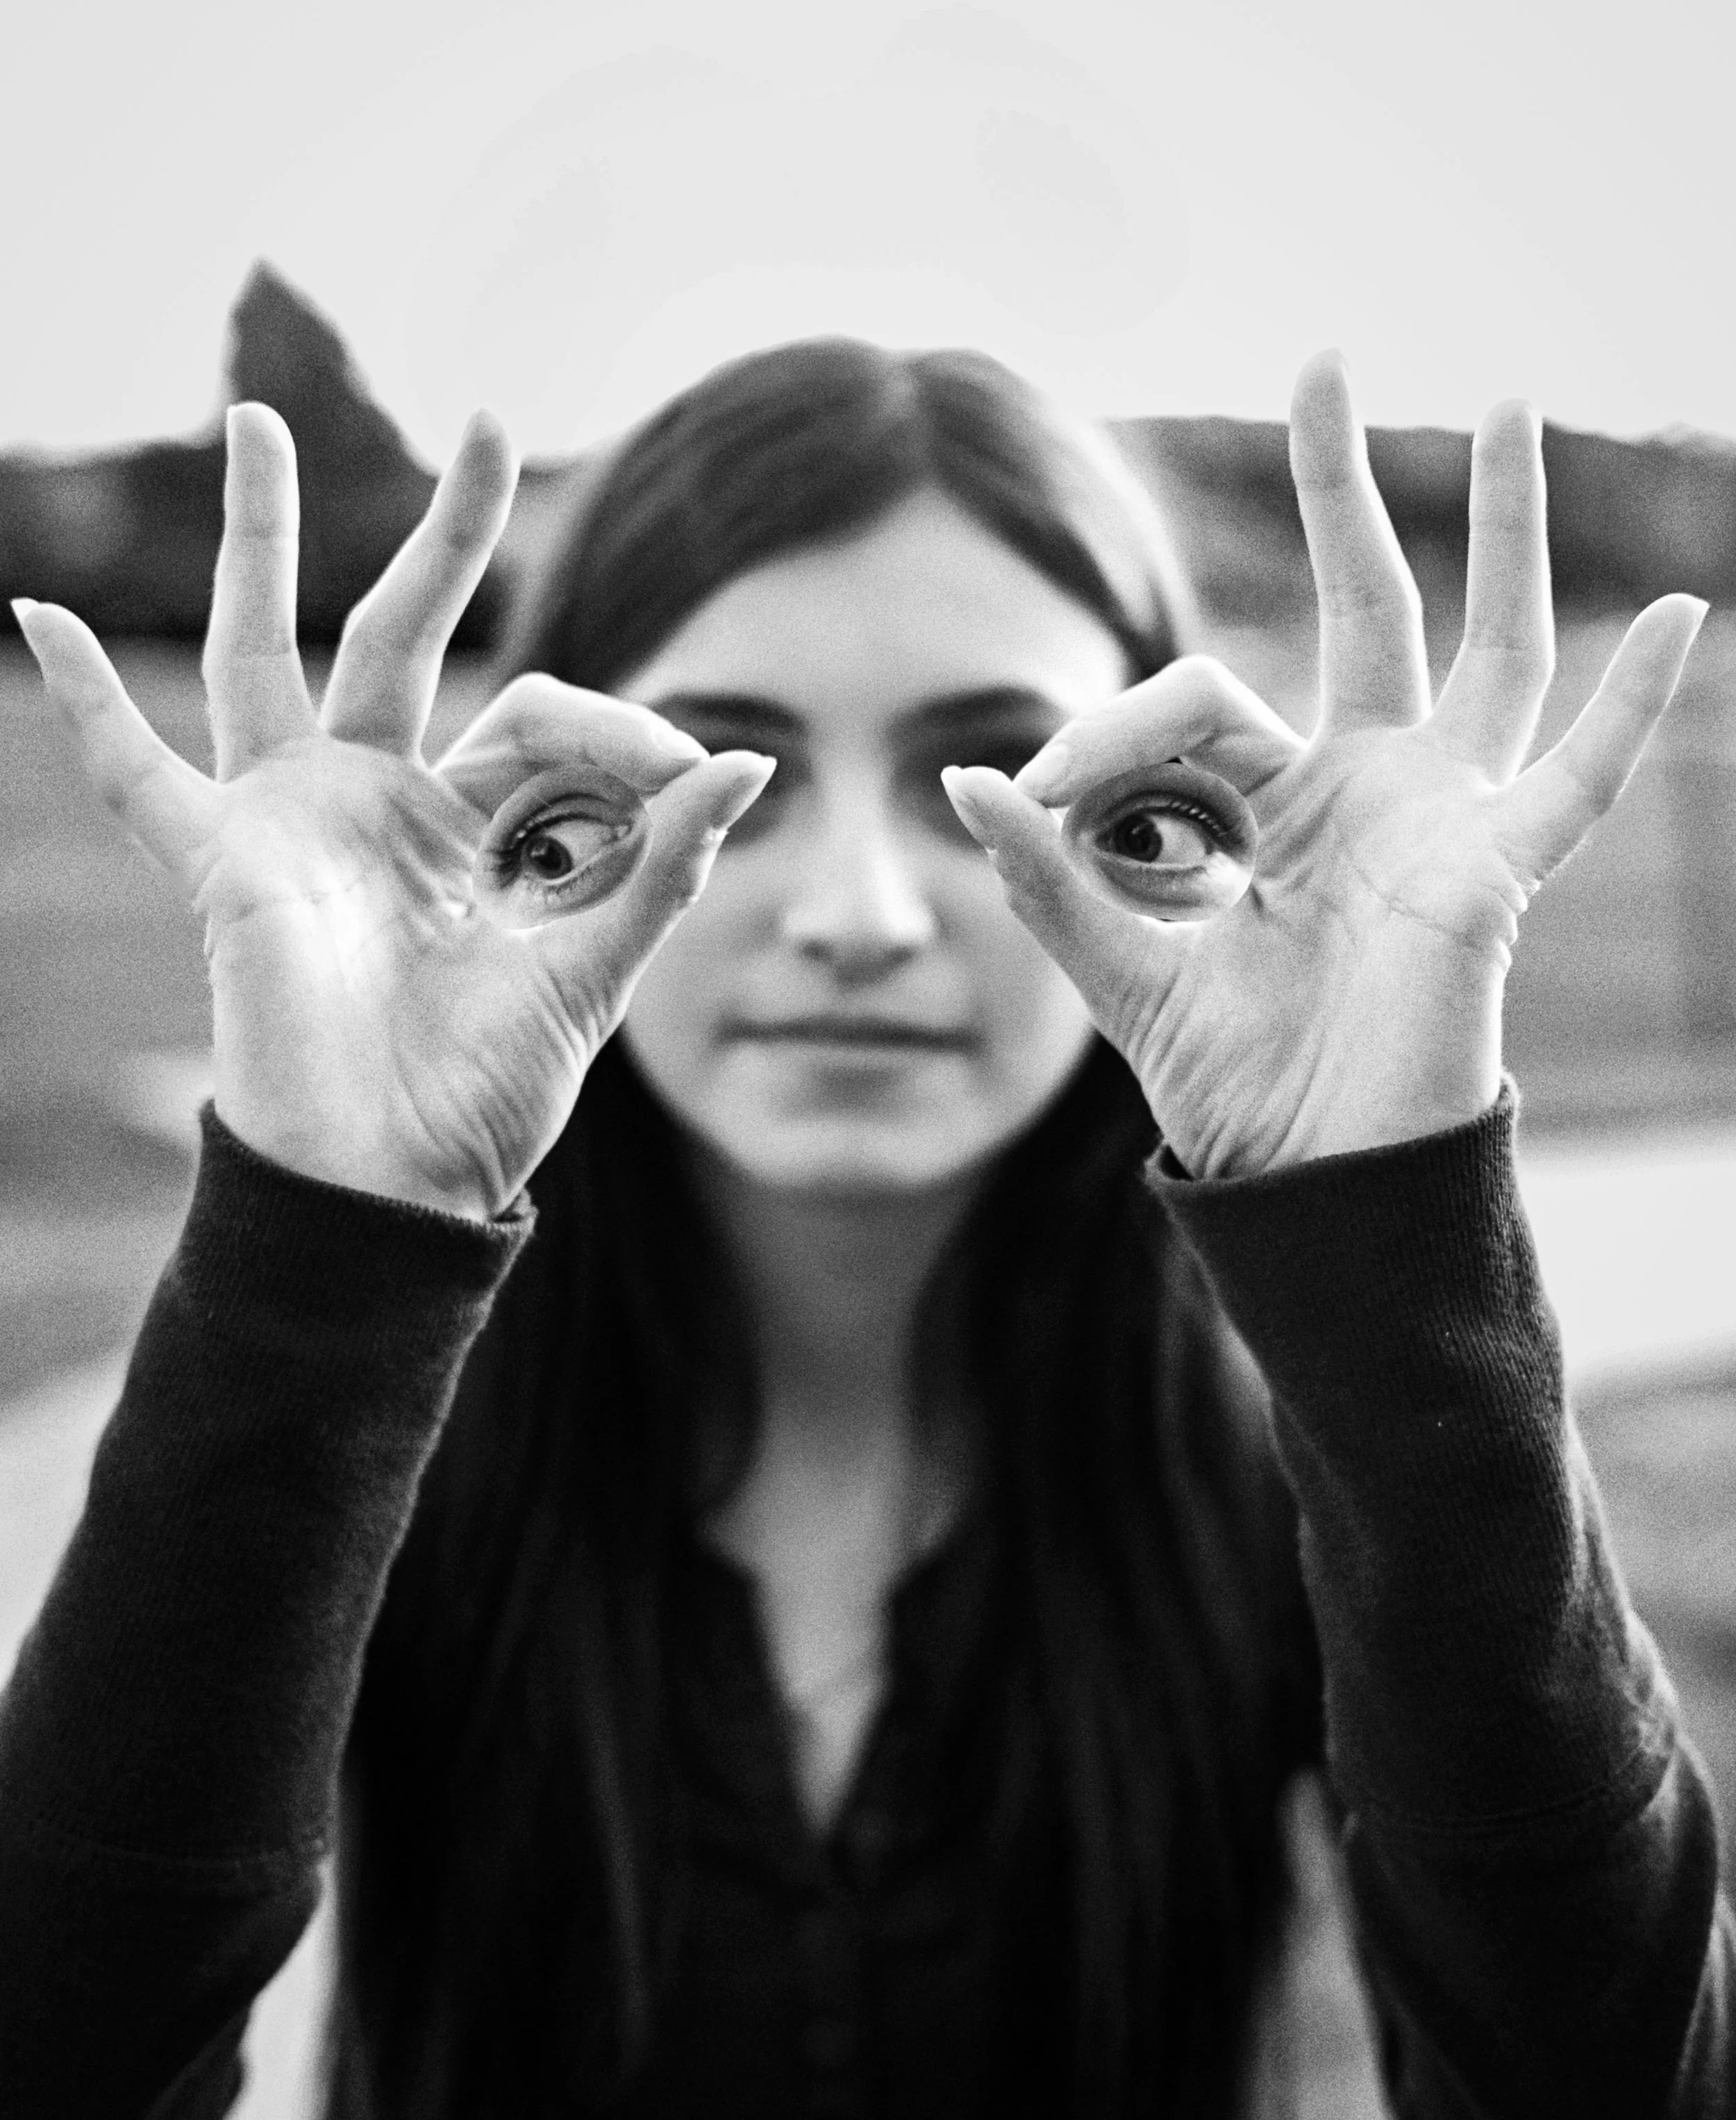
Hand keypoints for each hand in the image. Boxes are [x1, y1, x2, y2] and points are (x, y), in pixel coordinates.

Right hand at [14, 405, 772, 1219]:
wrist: (399, 1186)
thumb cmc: (491, 1094)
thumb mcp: (597, 970)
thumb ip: (664, 865)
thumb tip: (753, 755)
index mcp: (474, 826)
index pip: (543, 712)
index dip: (624, 725)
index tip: (696, 772)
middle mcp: (381, 803)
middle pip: (402, 633)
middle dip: (445, 535)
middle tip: (488, 425)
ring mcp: (296, 822)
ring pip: (266, 649)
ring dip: (261, 541)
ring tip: (258, 423)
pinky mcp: (227, 864)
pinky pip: (139, 776)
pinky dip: (90, 707)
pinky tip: (42, 620)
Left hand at [943, 354, 1706, 1178]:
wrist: (1305, 1184)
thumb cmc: (1230, 1087)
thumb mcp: (1124, 973)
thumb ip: (1052, 879)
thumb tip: (964, 780)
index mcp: (1274, 804)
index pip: (1192, 701)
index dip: (1109, 732)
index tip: (1037, 794)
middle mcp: (1365, 789)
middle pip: (1365, 606)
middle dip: (1341, 491)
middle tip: (1320, 365)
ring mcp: (1440, 821)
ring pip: (1485, 651)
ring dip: (1500, 535)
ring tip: (1507, 409)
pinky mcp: (1491, 877)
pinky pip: (1577, 782)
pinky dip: (1628, 707)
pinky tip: (1675, 614)